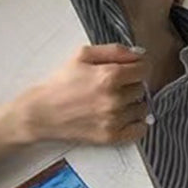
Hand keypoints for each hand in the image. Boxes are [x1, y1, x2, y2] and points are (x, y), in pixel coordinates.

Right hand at [17, 44, 150, 145]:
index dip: (139, 67)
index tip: (132, 70)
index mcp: (109, 76)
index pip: (145, 69)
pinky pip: (139, 131)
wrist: (42, 113)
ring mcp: (113, 120)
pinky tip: (126, 118)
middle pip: (142, 89)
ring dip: (134, 104)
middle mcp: (114, 99)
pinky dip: (137, 124)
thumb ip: (114, 51)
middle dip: (132, 85)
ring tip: (117, 102)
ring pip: (142, 109)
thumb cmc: (60, 84)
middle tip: (117, 87)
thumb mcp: (83, 55)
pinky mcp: (110, 137)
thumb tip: (139, 54)